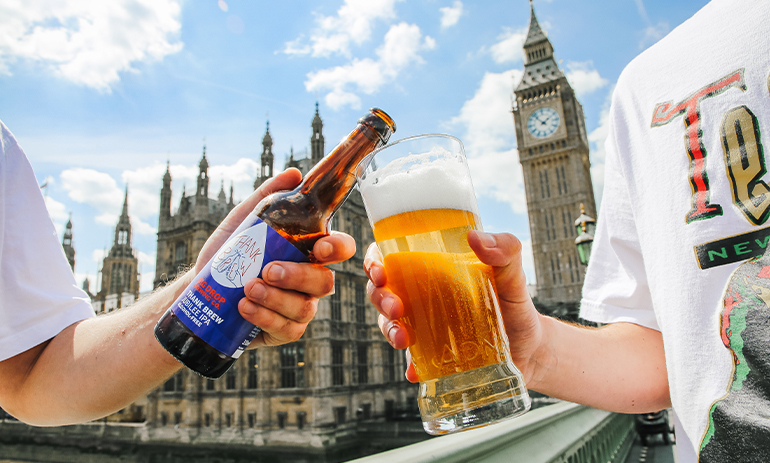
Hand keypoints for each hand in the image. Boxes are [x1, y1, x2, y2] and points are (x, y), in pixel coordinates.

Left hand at [198, 168, 355, 347]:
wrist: (201, 291)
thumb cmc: (230, 254)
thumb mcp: (244, 221)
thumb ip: (268, 197)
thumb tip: (294, 174)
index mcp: (308, 252)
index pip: (339, 249)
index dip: (339, 248)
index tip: (320, 246)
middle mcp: (309, 281)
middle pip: (324, 282)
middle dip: (297, 276)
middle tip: (267, 270)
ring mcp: (299, 307)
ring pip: (305, 307)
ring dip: (276, 298)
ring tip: (248, 288)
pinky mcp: (284, 330)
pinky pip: (289, 329)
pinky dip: (266, 318)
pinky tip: (245, 307)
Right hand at [364, 230, 545, 384]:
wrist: (532, 351)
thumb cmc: (518, 306)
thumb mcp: (514, 277)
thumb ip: (505, 252)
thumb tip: (476, 237)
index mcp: (433, 270)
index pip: (392, 256)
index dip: (375, 261)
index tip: (380, 270)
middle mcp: (421, 296)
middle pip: (382, 290)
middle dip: (379, 298)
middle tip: (395, 308)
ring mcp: (424, 328)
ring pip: (388, 324)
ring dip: (388, 329)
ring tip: (403, 339)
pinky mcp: (431, 356)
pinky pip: (411, 360)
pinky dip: (410, 365)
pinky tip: (416, 370)